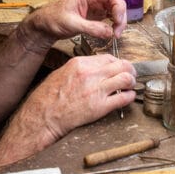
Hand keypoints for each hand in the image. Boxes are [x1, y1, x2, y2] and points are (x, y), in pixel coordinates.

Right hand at [0, 54, 135, 167]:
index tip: (119, 67)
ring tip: (130, 86)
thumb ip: (81, 69)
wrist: (43, 116)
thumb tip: (96, 68)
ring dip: (131, 82)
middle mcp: (90, 74)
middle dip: (129, 69)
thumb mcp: (62, 73)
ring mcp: (96, 90)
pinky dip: (129, 97)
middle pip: (121, 65)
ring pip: (126, 79)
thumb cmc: (48, 97)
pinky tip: (127, 97)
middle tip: (130, 75)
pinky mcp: (100, 107)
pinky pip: (123, 98)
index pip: (108, 57)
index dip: (117, 62)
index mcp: (80, 63)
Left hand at [20, 0, 127, 50]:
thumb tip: (109, 32)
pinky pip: (110, 18)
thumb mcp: (72, 23)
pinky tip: (111, 33)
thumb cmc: (53, 18)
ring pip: (115, 11)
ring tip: (115, 34)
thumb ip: (91, 28)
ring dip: (119, 22)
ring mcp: (96, 7)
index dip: (119, 6)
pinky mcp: (95, 16)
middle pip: (117, 3)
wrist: (45, 25)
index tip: (117, 19)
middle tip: (117, 31)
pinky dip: (113, 25)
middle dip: (121, 17)